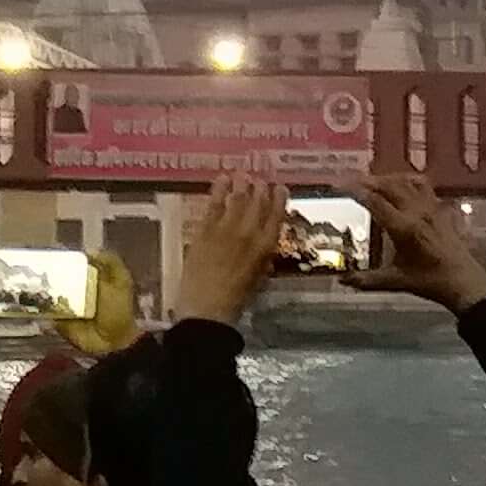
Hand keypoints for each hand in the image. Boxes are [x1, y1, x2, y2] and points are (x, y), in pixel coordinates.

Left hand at [183, 178, 289, 327]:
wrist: (206, 310)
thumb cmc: (235, 301)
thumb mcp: (257, 281)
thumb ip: (262, 262)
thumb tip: (265, 251)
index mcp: (265, 248)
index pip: (277, 216)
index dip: (279, 199)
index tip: (280, 188)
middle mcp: (249, 234)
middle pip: (257, 203)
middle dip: (260, 188)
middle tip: (260, 179)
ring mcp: (226, 229)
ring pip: (237, 199)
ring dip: (242, 184)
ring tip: (244, 174)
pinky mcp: (205, 230)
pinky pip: (214, 203)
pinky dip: (219, 189)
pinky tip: (222, 178)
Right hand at [349, 173, 485, 316]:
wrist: (463, 282)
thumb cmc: (429, 282)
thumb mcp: (396, 281)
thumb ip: (367, 280)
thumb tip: (342, 281)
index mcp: (404, 228)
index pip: (375, 202)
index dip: (356, 192)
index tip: (339, 187)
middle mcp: (416, 212)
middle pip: (388, 185)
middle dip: (366, 181)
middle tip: (348, 181)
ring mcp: (430, 207)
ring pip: (404, 182)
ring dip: (385, 178)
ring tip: (369, 181)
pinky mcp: (439, 208)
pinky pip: (422, 185)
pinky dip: (406, 179)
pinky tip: (399, 183)